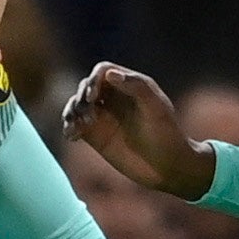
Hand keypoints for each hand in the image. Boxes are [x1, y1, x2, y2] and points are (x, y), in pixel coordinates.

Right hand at [63, 64, 215, 198]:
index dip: (93, 80)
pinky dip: (69, 128)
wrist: (169, 166)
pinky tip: (72, 136)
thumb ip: (137, 87)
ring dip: (71, 112)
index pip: (102, 71)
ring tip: (76, 127)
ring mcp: (103, 116)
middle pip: (85, 87)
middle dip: (81, 99)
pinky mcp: (96, 136)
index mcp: (129, 85)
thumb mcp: (156, 108)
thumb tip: (110, 74)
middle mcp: (113, 97)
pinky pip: (75, 126)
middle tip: (90, 119)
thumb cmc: (168, 134)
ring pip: (76, 106)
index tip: (93, 98)